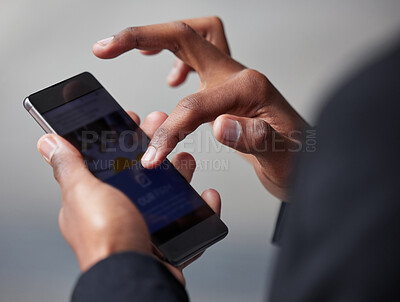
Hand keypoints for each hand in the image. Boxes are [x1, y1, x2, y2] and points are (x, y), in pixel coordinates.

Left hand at [37, 111, 220, 284]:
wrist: (135, 278)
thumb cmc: (105, 240)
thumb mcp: (83, 193)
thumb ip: (69, 167)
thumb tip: (48, 143)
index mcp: (98, 199)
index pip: (110, 160)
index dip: (124, 139)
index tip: (137, 122)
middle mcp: (122, 212)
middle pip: (143, 173)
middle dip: (157, 148)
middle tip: (168, 130)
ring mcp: (146, 226)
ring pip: (169, 193)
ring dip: (181, 173)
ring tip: (188, 160)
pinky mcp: (168, 242)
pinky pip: (189, 221)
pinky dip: (201, 208)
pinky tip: (207, 196)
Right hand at [92, 16, 308, 199]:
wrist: (313, 161)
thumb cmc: (301, 159)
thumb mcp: (283, 157)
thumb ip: (254, 138)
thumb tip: (221, 124)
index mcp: (249, 88)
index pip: (194, 105)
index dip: (168, 131)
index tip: (151, 156)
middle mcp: (239, 76)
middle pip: (187, 37)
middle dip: (143, 37)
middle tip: (108, 46)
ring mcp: (234, 79)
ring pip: (195, 38)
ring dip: (162, 38)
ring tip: (136, 51)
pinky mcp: (229, 90)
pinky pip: (201, 57)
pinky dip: (179, 57)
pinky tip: (173, 77)